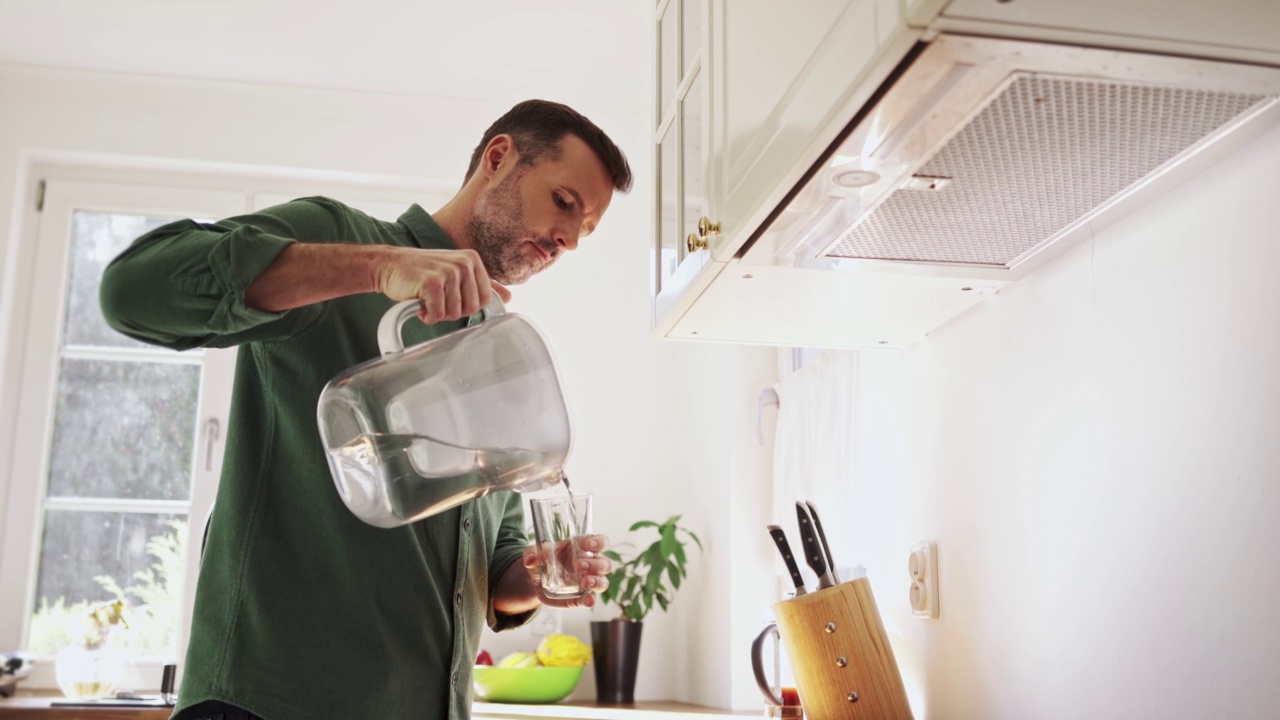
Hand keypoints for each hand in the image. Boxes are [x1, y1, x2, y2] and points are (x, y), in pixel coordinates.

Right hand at [374, 246, 512, 323]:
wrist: (390, 265)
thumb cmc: (423, 271)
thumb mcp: (456, 272)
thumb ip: (482, 284)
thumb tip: (508, 297)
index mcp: (473, 260)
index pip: (485, 299)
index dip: (467, 306)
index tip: (452, 298)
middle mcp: (463, 263)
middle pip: (472, 308)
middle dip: (452, 311)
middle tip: (437, 300)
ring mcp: (448, 272)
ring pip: (455, 313)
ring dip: (438, 313)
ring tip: (427, 299)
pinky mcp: (431, 283)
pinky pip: (438, 314)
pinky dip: (427, 316)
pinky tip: (419, 304)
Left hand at [522, 534, 611, 609]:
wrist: (534, 581)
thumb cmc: (540, 560)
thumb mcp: (533, 553)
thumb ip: (532, 553)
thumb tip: (530, 559)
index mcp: (582, 547)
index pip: (600, 542)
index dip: (598, 542)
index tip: (588, 545)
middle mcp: (589, 564)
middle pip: (605, 563)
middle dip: (595, 564)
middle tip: (579, 566)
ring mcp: (587, 581)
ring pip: (603, 581)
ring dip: (597, 581)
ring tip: (585, 582)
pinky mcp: (581, 597)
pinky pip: (590, 599)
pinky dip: (590, 600)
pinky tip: (587, 600)